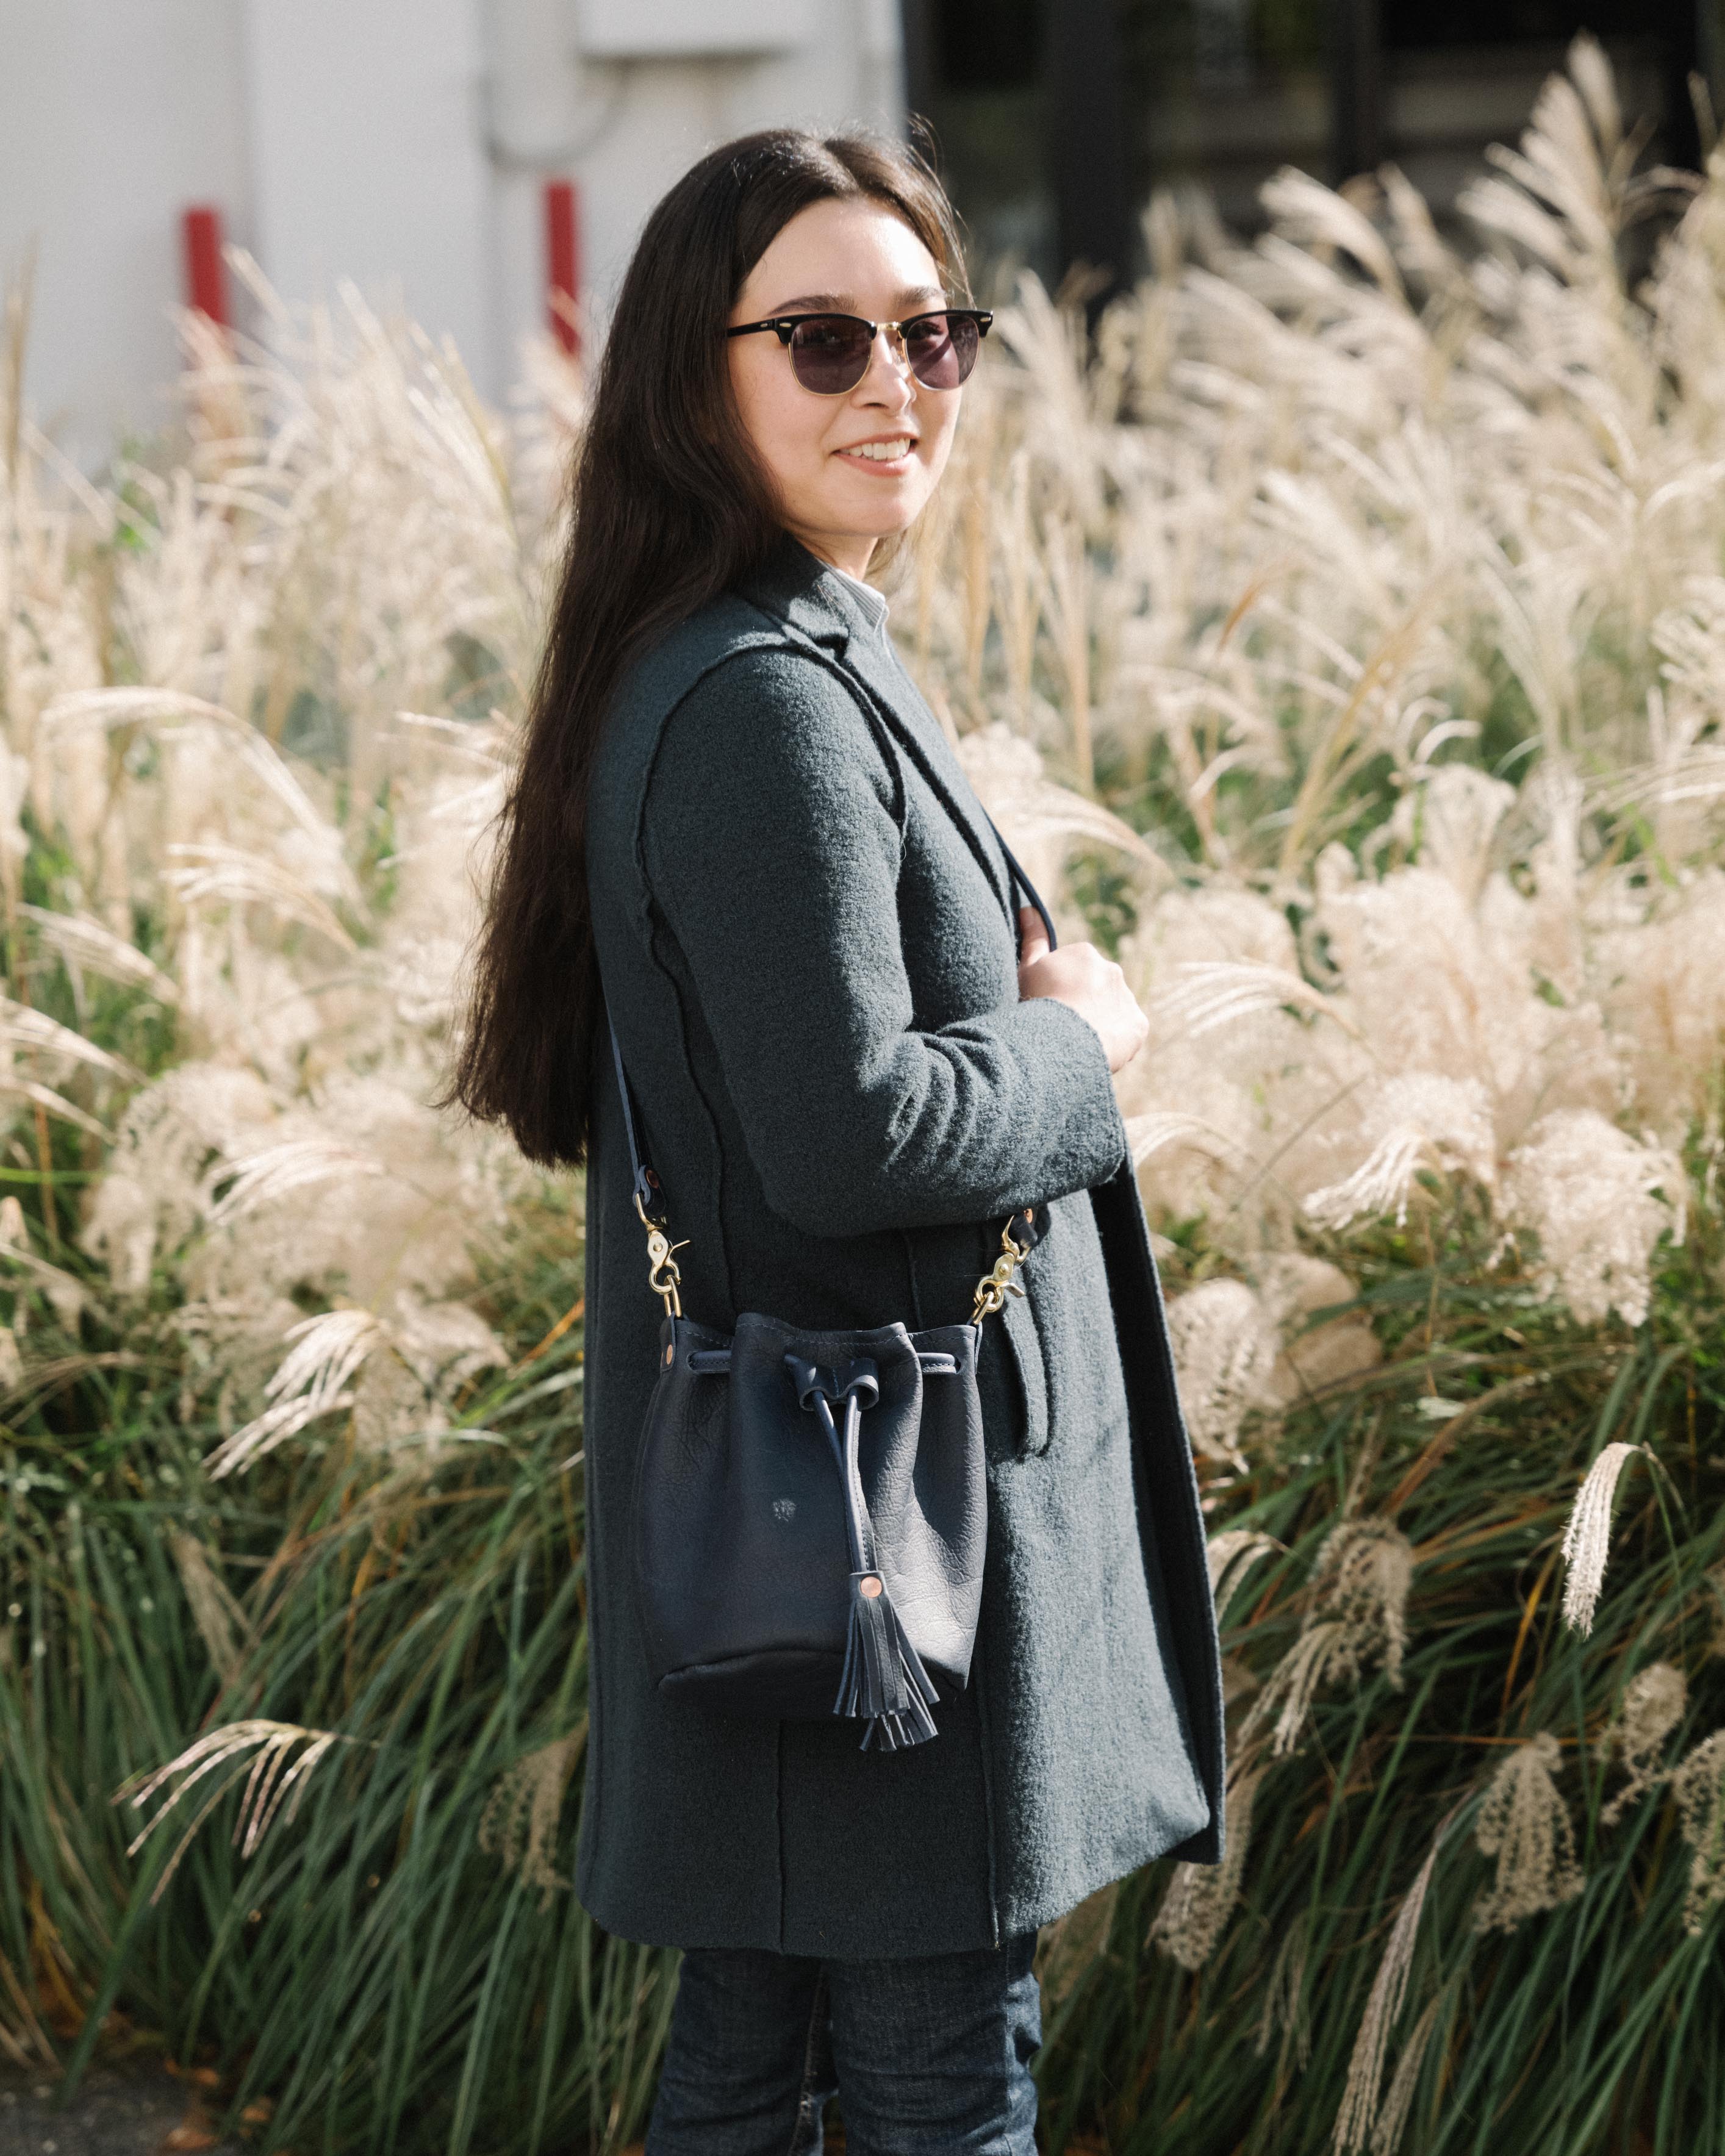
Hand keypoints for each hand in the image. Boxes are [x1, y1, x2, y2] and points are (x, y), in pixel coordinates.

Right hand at [1016, 908, 1147, 1073]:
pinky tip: (1095, 1047)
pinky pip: (1127, 1031)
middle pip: (1095, 989)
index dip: (1059, 990)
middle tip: (1063, 1024)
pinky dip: (1115, 1039)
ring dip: (1100, 1021)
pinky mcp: (1139, 1025)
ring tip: (1078, 1040)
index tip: (1049, 1005)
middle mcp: (1111, 970)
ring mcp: (1127, 997)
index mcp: (1085, 954)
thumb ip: (1032, 939)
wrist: (1061, 1041)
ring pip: (1112, 1010)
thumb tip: (1029, 908)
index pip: (1073, 972)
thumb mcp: (1027, 969)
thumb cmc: (1038, 1003)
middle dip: (1083, 1003)